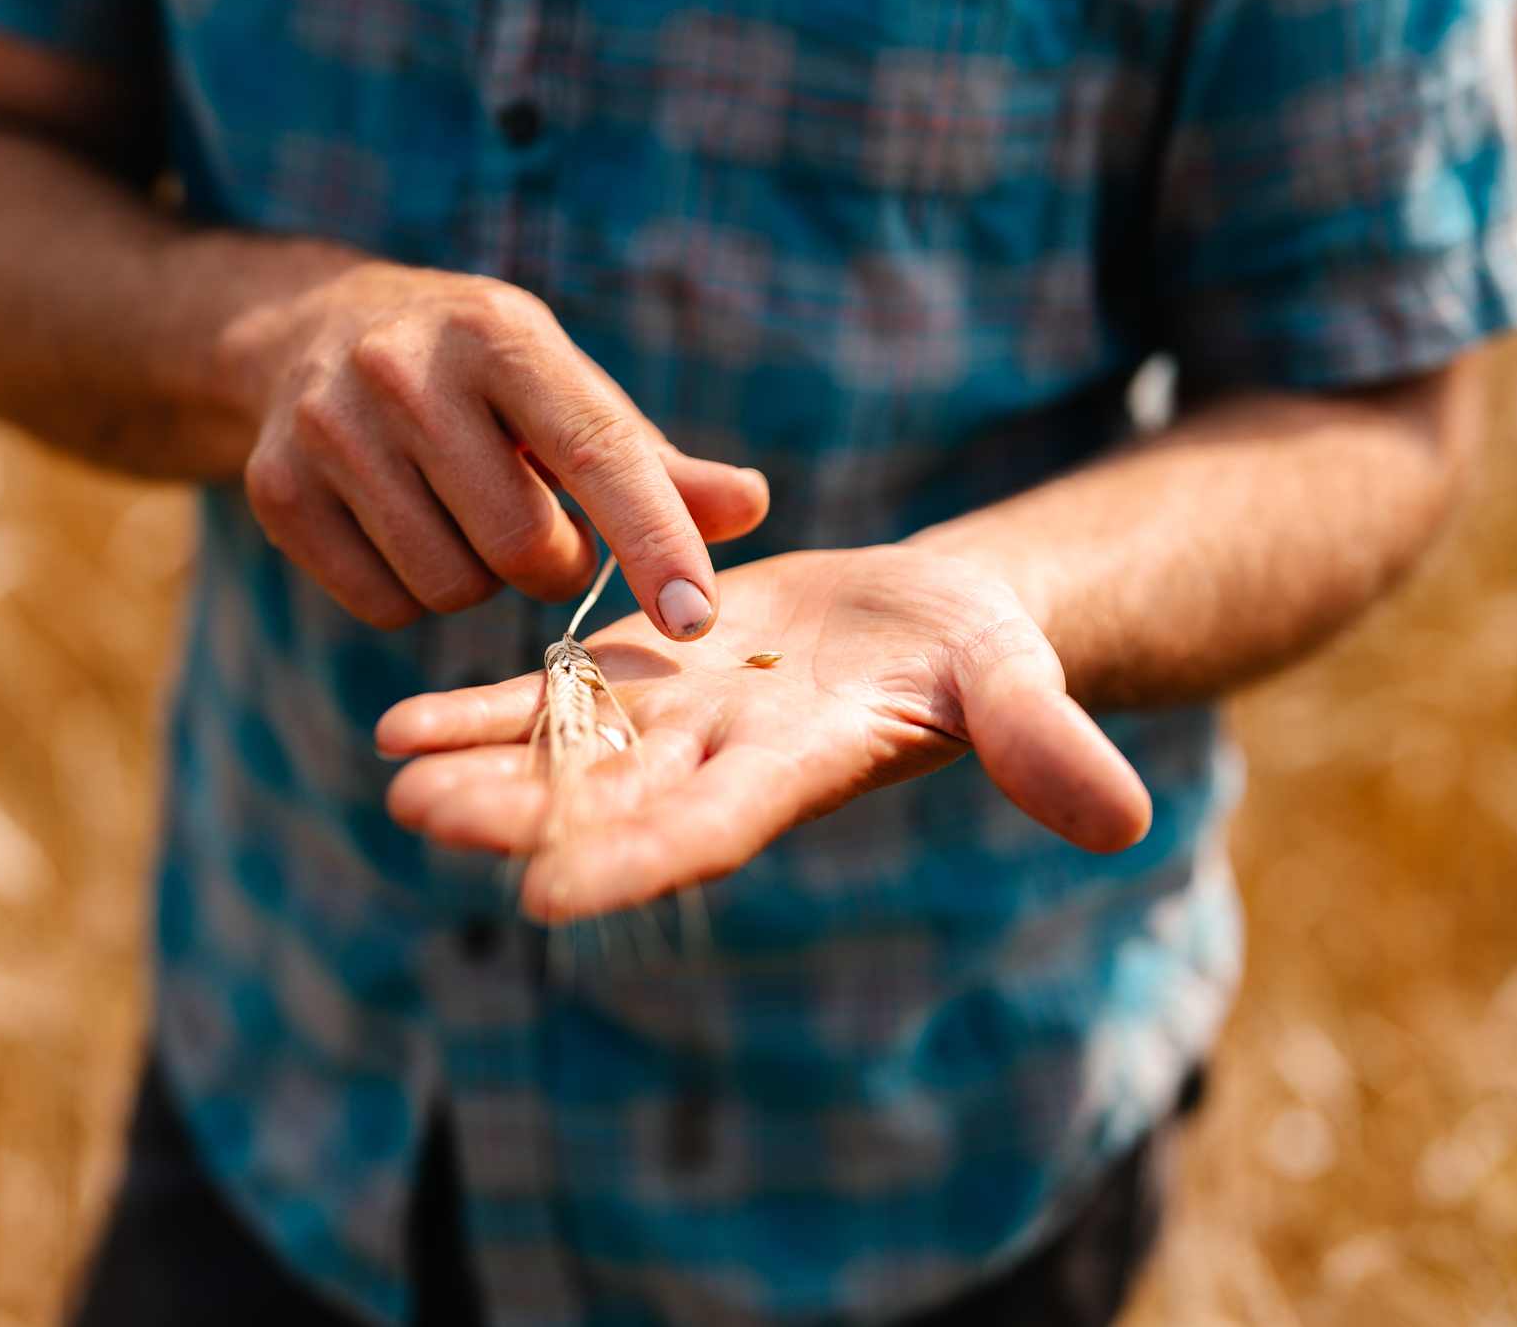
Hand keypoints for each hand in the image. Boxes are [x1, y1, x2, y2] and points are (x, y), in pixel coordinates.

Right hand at [227, 262, 768, 636]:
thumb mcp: (569, 396)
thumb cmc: (485, 382)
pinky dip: (410, 595)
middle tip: (535, 524)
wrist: (312, 330)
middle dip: (550, 565)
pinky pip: (382, 605)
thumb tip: (751, 507)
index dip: (654, 539)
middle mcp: (404, 369)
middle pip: (521, 549)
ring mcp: (328, 427)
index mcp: (501, 334)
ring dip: (479, 580)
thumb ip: (659, 467)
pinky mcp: (274, 486)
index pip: (596, 452)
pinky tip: (403, 530)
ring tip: (462, 515)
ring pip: (449, 587)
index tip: (695, 616)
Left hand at [376, 547, 1151, 921]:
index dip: (632, 859)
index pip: (709, 828)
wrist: (926, 620)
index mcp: (797, 771)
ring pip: (564, 753)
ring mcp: (674, 722)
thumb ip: (1042, 748)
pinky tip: (403, 719)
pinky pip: (553, 698)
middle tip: (419, 814)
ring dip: (481, 763)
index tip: (545, 896)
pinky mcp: (646, 676)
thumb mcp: (1010, 684)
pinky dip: (484, 707)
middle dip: (519, 810)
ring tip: (393, 770)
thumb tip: (1122, 820)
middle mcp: (718, 762)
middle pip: (609, 797)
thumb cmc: (981, 652)